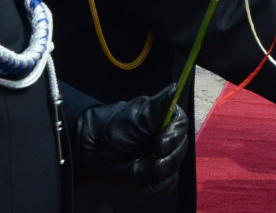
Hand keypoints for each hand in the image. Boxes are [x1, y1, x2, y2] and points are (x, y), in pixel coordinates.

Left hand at [74, 83, 188, 195]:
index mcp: (166, 119)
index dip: (174, 138)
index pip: (182, 127)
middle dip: (165, 160)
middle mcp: (167, 137)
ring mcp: (162, 157)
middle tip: (149, 162)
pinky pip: (168, 184)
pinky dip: (158, 187)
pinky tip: (145, 184)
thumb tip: (174, 87)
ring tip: (137, 171)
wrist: (93, 152)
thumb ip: (159, 105)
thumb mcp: (137, 117)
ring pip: (175, 168)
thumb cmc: (113, 129)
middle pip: (181, 150)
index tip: (159, 145)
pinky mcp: (156, 175)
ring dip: (158, 174)